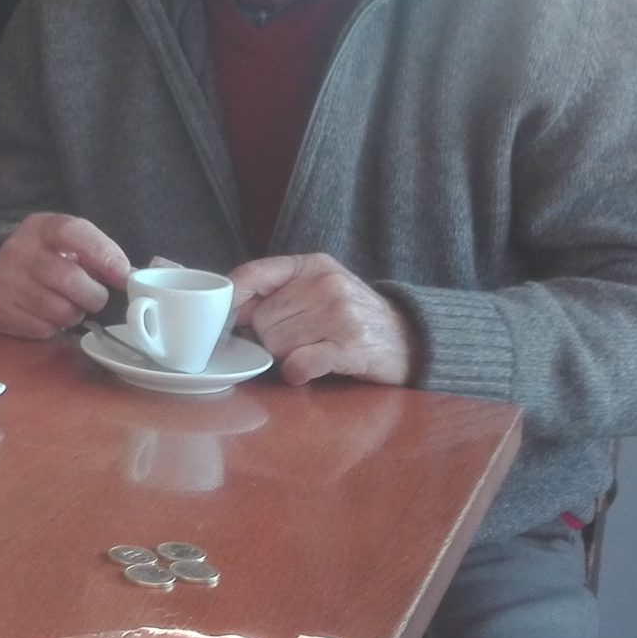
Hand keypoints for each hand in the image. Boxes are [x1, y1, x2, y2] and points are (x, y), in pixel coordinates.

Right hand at [0, 213, 130, 337]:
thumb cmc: (48, 255)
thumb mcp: (70, 242)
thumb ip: (101, 251)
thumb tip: (136, 275)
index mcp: (42, 226)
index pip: (74, 233)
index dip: (103, 255)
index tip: (124, 276)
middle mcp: (19, 250)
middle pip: (70, 280)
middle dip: (93, 296)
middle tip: (94, 297)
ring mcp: (4, 279)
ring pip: (59, 310)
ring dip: (73, 314)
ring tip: (68, 304)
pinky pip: (41, 328)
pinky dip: (53, 327)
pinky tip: (47, 314)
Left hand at [228, 253, 418, 385]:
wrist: (411, 339)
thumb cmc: (354, 316)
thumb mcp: (320, 288)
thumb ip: (279, 291)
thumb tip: (232, 309)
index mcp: (313, 265)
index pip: (253, 274)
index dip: (232, 299)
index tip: (225, 318)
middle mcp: (326, 284)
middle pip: (262, 319)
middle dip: (269, 338)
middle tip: (296, 341)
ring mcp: (340, 315)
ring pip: (277, 343)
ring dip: (286, 356)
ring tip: (311, 351)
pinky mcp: (350, 348)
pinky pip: (299, 364)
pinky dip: (297, 372)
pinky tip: (309, 368)